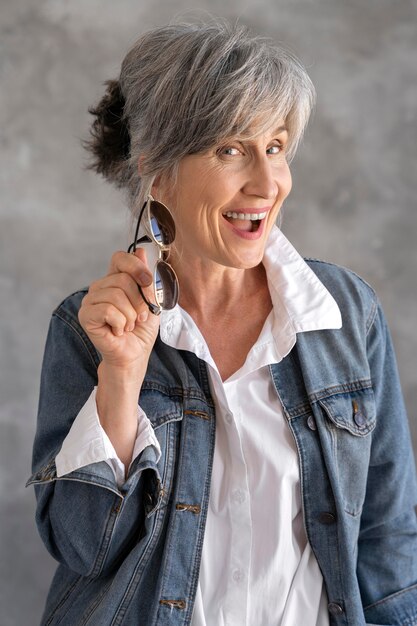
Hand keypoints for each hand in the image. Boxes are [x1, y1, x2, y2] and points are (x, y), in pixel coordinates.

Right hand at [78, 248, 159, 372]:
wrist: (134, 355)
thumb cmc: (141, 330)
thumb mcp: (152, 301)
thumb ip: (146, 278)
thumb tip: (141, 251)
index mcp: (115, 279)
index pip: (120, 258)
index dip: (136, 266)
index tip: (148, 283)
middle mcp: (100, 286)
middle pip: (123, 279)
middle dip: (139, 302)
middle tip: (139, 318)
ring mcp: (90, 300)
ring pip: (116, 295)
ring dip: (130, 315)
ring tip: (128, 325)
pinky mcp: (85, 315)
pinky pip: (108, 310)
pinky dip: (120, 323)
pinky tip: (117, 330)